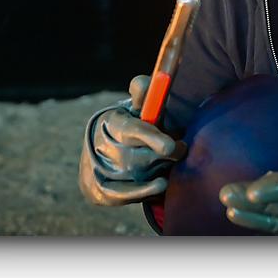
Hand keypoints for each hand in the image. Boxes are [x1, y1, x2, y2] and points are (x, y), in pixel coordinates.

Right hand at [78, 75, 187, 206]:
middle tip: (179, 149)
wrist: (105, 153)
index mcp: (112, 121)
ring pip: (137, 177)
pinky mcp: (100, 192)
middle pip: (137, 158)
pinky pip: (127, 196)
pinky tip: (161, 184)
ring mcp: (98, 170)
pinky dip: (146, 191)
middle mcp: (101, 146)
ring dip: (157, 170)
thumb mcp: (139, 108)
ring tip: (167, 162)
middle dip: (161, 156)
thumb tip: (148, 81)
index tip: (169, 146)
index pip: (131, 129)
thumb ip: (146, 95)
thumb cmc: (134, 124)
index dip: (150, 137)